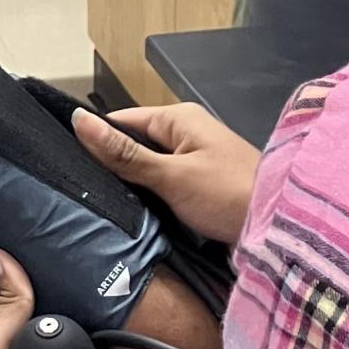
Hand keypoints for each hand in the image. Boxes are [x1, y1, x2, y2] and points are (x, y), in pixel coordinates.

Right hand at [72, 104, 260, 246]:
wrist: (281, 230)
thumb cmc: (229, 196)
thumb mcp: (170, 175)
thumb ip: (123, 153)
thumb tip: (78, 121)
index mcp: (179, 118)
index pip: (121, 121)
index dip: (95, 141)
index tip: (67, 166)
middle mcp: (186, 133)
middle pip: (133, 145)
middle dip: (113, 168)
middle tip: (83, 194)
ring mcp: (194, 160)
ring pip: (147, 169)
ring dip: (132, 187)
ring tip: (103, 207)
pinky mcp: (200, 185)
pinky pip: (164, 186)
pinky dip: (151, 199)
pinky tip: (136, 216)